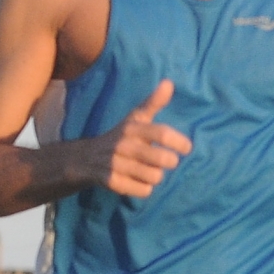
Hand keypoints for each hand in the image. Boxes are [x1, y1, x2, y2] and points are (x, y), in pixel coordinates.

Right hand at [79, 81, 189, 198]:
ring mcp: (116, 164)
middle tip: (166, 161)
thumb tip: (169, 83)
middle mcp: (124, 144)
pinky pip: (143, 191)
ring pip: (155, 177)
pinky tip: (137, 181)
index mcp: (133, 128)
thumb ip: (154, 102)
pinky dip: (144, 188)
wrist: (86, 158)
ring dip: (156, 176)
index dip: (179, 142)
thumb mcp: (135, 118)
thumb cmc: (121, 136)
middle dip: (170, 162)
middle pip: (163, 159)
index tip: (187, 148)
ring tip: (148, 170)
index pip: (162, 133)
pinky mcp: (111, 181)